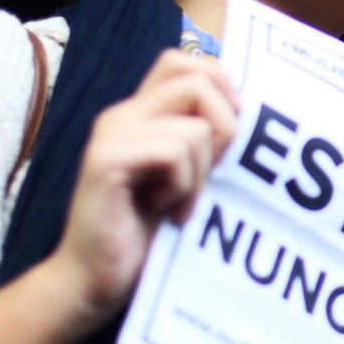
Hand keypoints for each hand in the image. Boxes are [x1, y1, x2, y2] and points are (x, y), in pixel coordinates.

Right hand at [50, 49, 239, 325]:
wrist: (94, 281)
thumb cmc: (145, 234)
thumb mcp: (187, 178)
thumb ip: (204, 141)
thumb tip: (248, 114)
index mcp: (142, 113)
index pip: (187, 63)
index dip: (222, 86)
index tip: (230, 137)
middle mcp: (124, 114)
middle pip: (198, 80)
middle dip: (224, 128)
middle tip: (212, 171)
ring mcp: (112, 134)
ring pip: (195, 126)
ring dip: (202, 173)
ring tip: (180, 204)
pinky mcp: (106, 160)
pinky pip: (174, 151)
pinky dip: (184, 186)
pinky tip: (166, 210)